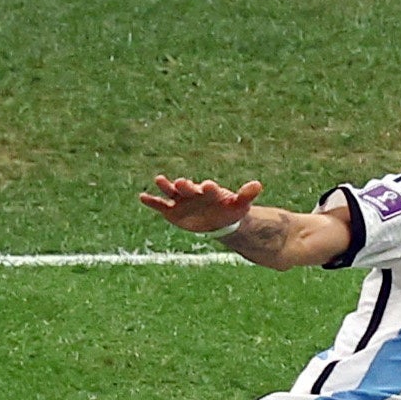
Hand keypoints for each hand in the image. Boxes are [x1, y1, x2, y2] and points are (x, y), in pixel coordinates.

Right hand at [141, 175, 263, 235]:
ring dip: (165, 186)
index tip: (209, 186)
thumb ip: (246, 195)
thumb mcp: (240, 205)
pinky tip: (142, 197)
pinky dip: (151, 201)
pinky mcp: (172, 210)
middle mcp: (193, 193)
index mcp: (209, 191)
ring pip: (172, 192)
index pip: (208, 189)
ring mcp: (181, 200)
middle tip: (182, 182)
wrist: (219, 220)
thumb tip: (258, 184)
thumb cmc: (229, 210)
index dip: (209, 188)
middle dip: (185, 186)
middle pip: (188, 188)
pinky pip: (160, 205)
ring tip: (159, 180)